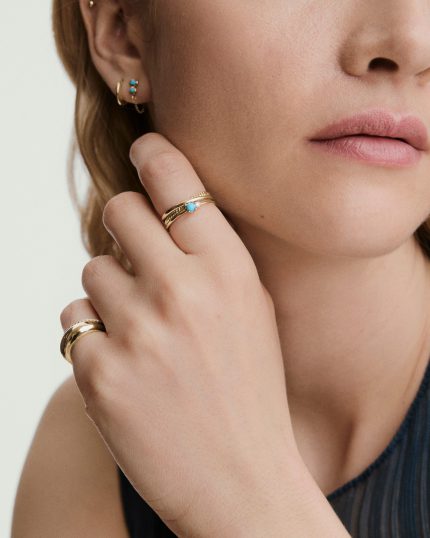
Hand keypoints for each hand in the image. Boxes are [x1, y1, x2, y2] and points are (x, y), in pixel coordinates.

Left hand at [60, 132, 297, 536]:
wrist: (241, 479)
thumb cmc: (250, 389)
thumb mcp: (253, 310)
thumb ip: (209, 255)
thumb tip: (156, 211)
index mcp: (229, 270)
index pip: (175, 179)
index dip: (153, 156)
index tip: (143, 153)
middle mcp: (182, 291)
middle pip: (119, 210)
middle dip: (125, 227)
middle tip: (139, 257)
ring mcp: (137, 331)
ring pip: (91, 268)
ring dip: (110, 291)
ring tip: (143, 332)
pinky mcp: (99, 373)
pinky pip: (75, 319)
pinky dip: (93, 335)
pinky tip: (127, 365)